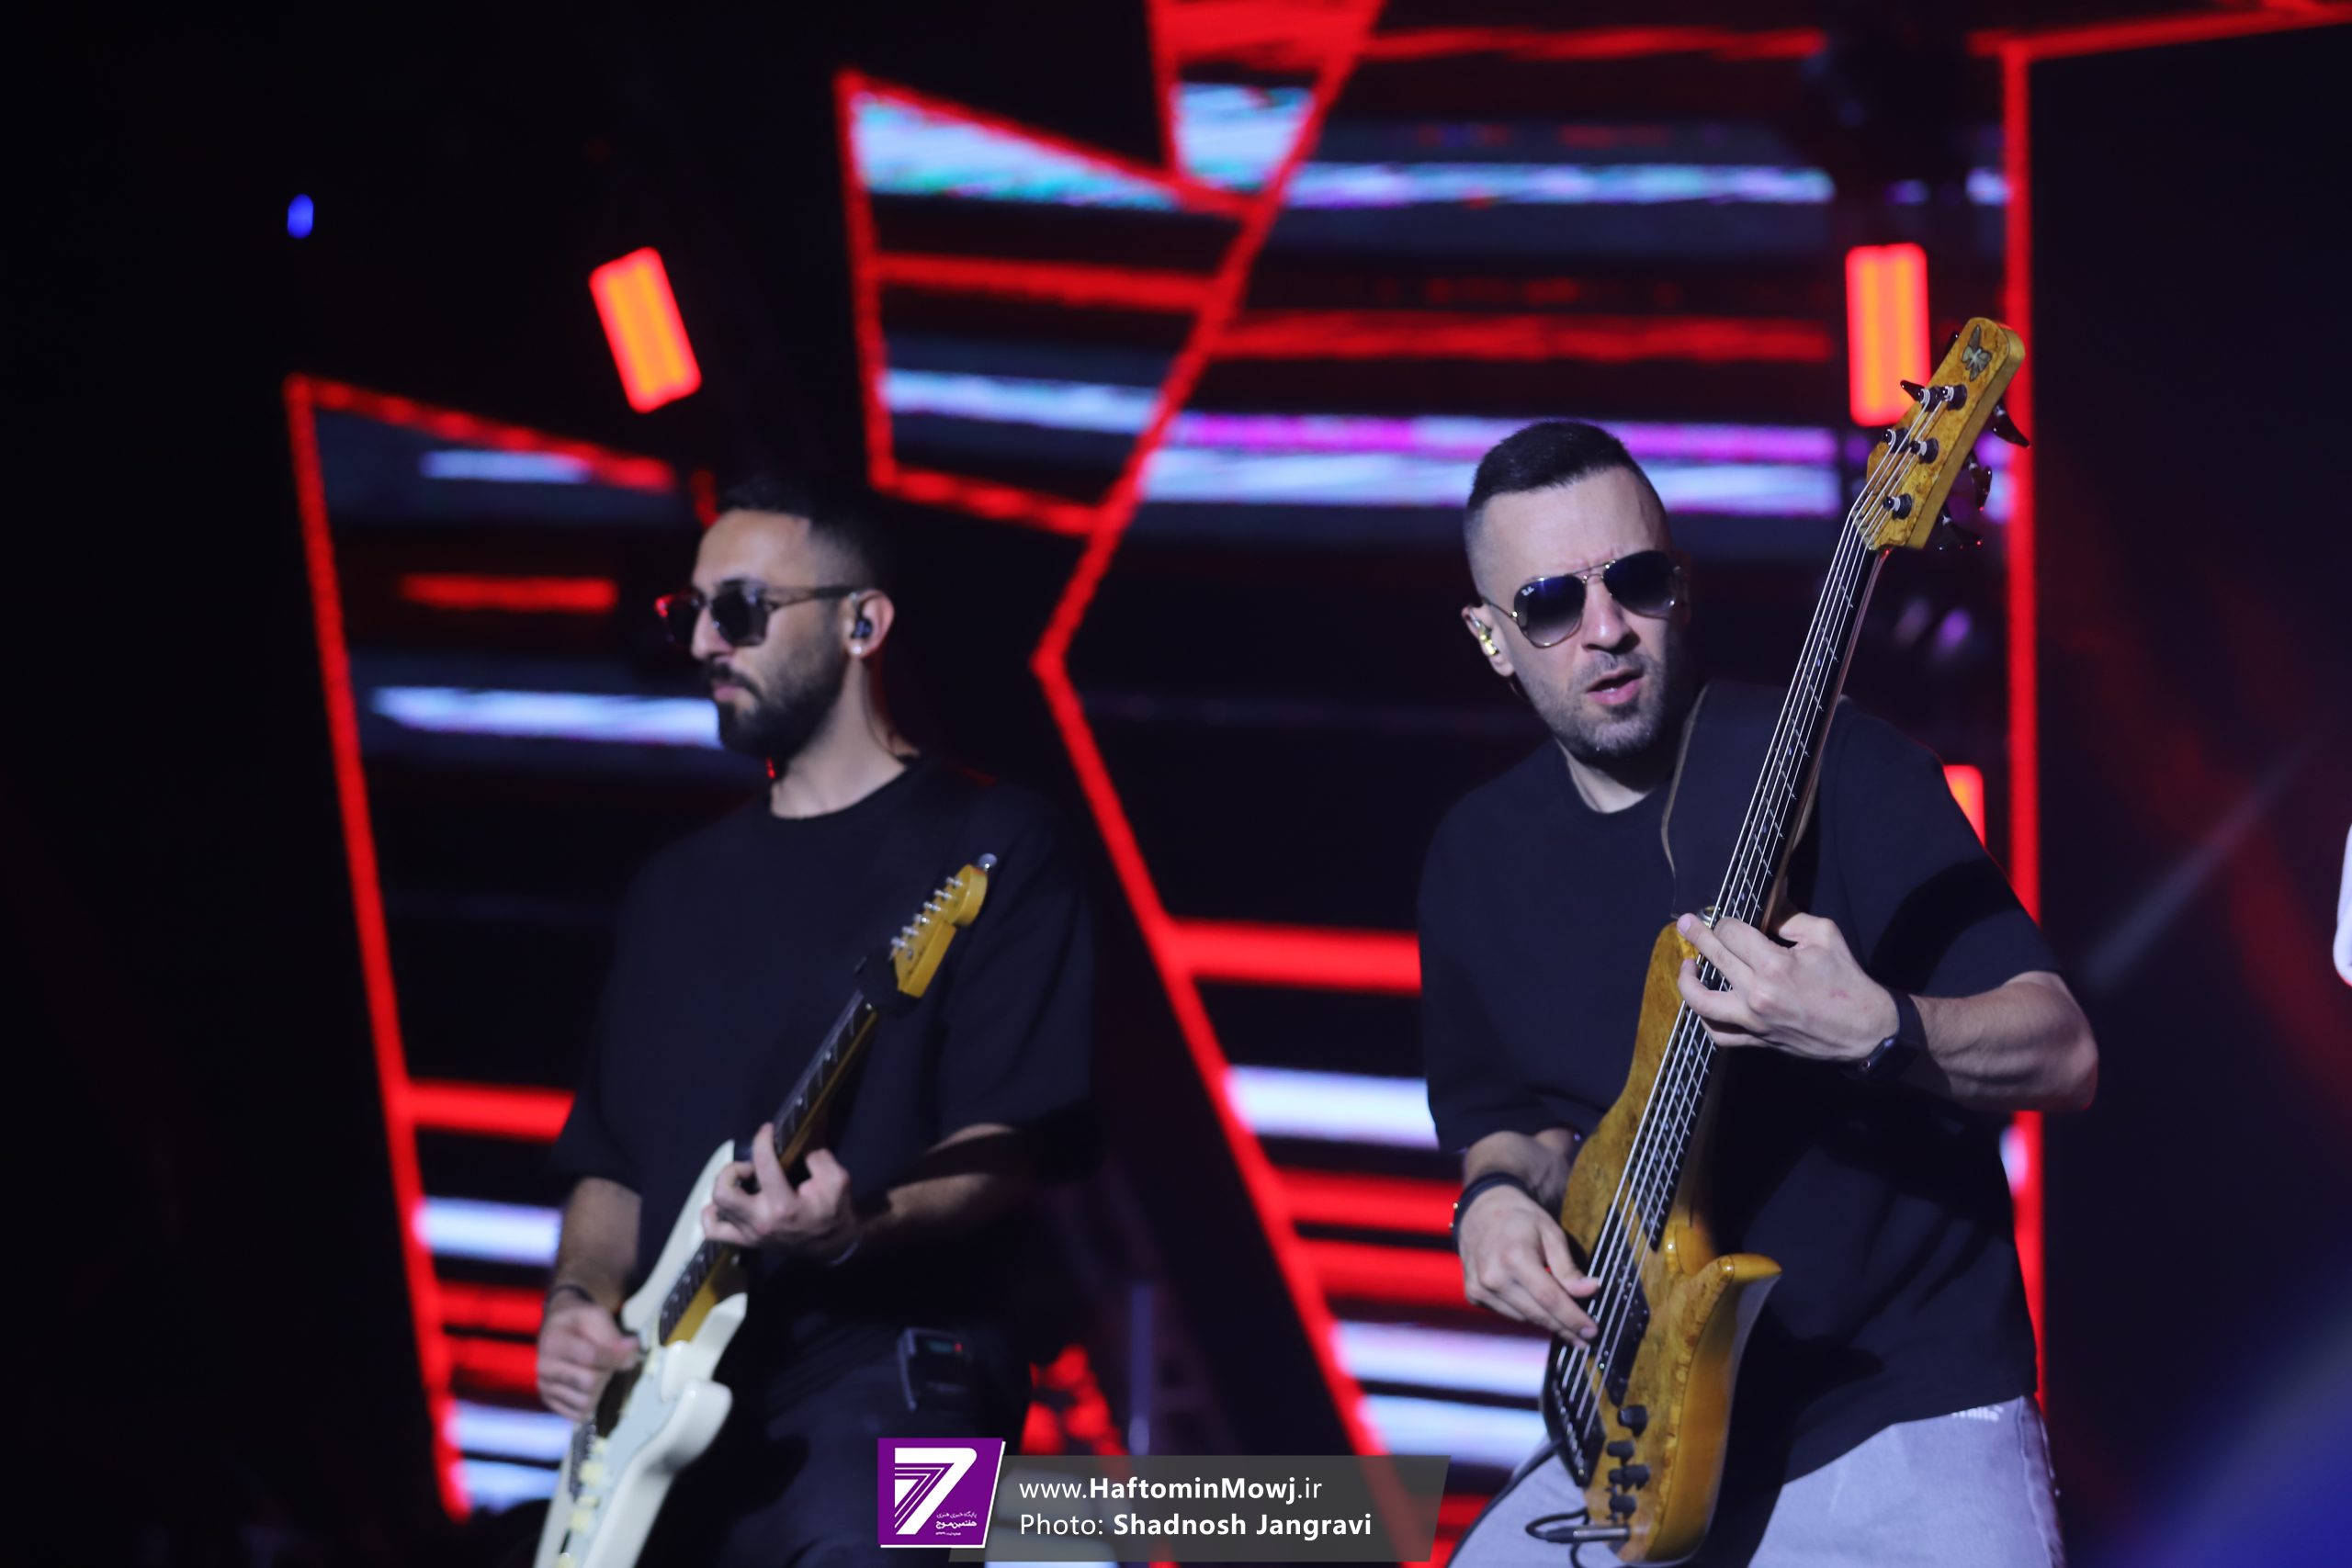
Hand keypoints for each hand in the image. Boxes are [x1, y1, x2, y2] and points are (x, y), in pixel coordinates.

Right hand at [537, 1291, 639, 1421]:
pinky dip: (590, 1403)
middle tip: (609, 1361)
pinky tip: (589, 1387)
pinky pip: (577, 1413)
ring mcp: (545, 1386)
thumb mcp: (595, 1315)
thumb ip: (613, 1336)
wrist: (555, 1328)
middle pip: (590, 1382)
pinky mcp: (549, 1400)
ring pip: (585, 1401)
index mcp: (555, 1341)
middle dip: (607, 1372)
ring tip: (597, 1372)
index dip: (616, 1356)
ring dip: (600, 1389)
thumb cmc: (578, 1322)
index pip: (591, 1357)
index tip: (630, 1350)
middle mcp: (545, 1367)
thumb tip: (630, 1358)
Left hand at [702, 1124, 858, 1258]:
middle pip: (723, 1191)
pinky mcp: (745, 1241)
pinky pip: (713, 1231)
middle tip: (752, 1167)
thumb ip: (817, 1154)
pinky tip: (726, 1203)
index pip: (763, 1164)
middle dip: (733, 1169)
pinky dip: (712, 1214)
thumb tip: (801, 1133)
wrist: (832, 1245)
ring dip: (726, 1185)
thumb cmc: (833, 1210)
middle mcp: (760, 1221)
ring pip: (716, 1206)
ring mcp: (749, 1234)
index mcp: (783, 1206)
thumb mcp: (836, 1179)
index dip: (762, 1140)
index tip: (768, 1130)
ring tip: (744, 1182)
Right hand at [1456, 1183, 1600, 1342]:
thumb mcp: (1550, 1233)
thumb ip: (1568, 1266)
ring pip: (1524, 1318)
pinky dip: (1526, 1313)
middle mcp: (1493, 1277)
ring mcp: (1480, 1288)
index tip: (1592, 1331)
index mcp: (1514, 1258)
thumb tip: (1590, 1290)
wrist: (1480, 1211)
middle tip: (1586, 1339)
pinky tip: (1539, 1308)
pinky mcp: (1474, 1295)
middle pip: (1537, 1314)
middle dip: (1565, 1328)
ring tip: (1568, 1326)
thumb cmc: (1520, 1219)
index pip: (1550, 1299)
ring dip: (1547, 1323)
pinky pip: (1508, 1313)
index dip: (1573, 1318)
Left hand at [1675, 912, 1898, 1064]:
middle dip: (1696, 934)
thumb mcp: (1824, 936)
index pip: (1731, 933)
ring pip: (1702, 1001)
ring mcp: (1753, 1021)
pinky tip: (1704, 1002)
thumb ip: (1790, 916)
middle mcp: (1757, 994)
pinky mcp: (1756, 1040)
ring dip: (1687, 981)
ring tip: (1686, 966)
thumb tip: (1768, 899)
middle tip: (1685, 923)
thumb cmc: (1846, 980)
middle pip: (1714, 957)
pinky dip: (1705, 1018)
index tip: (1727, 919)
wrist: (1864, 1030)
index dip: (1726, 921)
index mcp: (1774, 965)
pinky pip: (1718, 1034)